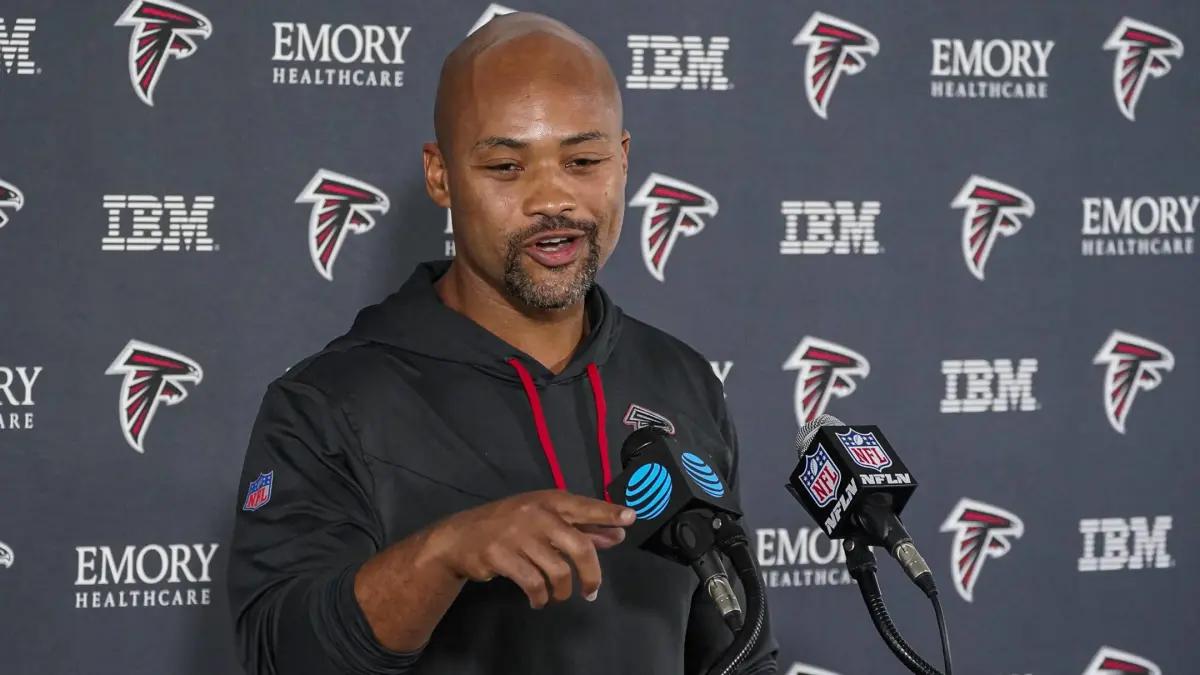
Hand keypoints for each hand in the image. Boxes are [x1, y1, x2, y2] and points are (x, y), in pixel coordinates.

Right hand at [431, 490, 634, 607]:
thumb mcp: (545, 519)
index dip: (608, 513)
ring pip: (557, 571)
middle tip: (592, 591)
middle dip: (591, 574)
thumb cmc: (510, 524)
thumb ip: (581, 526)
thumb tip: (616, 535)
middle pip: (579, 546)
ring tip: (558, 595)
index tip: (630, 519)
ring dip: (562, 591)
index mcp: (550, 501)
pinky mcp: (502, 556)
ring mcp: (518, 535)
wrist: (461, 536)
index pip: (586, 507)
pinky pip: (533, 583)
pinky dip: (540, 597)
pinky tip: (539, 600)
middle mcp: (537, 514)